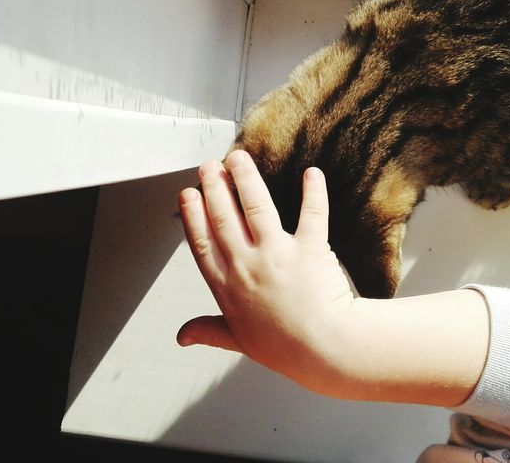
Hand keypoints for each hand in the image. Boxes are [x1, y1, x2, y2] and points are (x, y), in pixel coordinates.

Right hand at [177, 150, 358, 395]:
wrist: (326, 351)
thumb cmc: (286, 348)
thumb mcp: (238, 341)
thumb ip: (209, 330)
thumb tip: (183, 335)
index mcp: (228, 288)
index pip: (203, 245)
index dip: (193, 217)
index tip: (187, 195)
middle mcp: (248, 267)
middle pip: (223, 218)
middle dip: (213, 187)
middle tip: (209, 166)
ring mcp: (277, 255)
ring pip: (256, 207)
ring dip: (245, 178)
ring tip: (239, 158)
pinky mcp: (309, 249)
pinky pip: (312, 212)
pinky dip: (313, 190)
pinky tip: (311, 173)